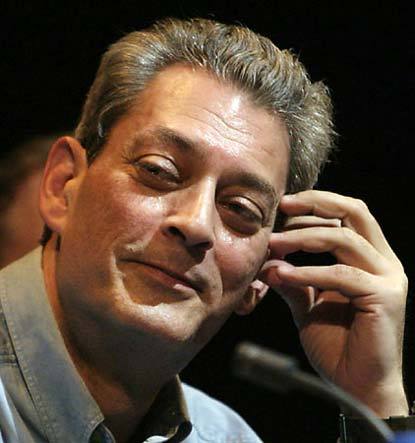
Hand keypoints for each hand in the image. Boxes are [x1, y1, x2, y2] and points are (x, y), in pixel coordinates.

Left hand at [260, 190, 408, 416]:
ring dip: (304, 237)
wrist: (357, 386)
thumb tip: (268, 261)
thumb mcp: (307, 305)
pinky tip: (283, 275)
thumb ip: (293, 281)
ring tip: (273, 244)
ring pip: (345, 238)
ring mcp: (388, 278)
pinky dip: (308, 272)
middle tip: (282, 206)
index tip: (282, 207)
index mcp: (369, 258)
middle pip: (354, 212)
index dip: (315, 204)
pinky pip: (341, 274)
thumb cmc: (336, 344)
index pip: (346, 214)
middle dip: (316, 203)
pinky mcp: (385, 297)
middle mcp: (383, 262)